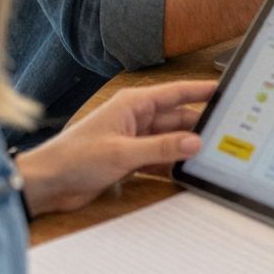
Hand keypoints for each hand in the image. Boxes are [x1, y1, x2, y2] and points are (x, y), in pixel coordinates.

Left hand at [16, 80, 217, 215]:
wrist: (47, 184)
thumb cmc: (75, 158)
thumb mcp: (122, 153)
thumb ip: (161, 147)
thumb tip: (195, 143)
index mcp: (133, 104)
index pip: (176, 93)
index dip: (201, 91)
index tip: (224, 90)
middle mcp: (135, 119)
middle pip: (177, 119)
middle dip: (199, 126)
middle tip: (226, 133)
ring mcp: (133, 140)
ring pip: (169, 140)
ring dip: (185, 149)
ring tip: (211, 155)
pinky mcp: (129, 159)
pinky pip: (159, 159)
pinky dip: (171, 165)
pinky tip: (187, 172)